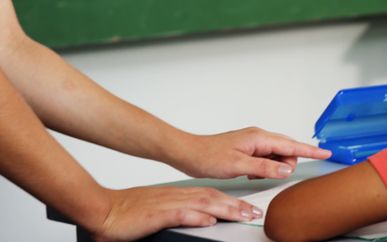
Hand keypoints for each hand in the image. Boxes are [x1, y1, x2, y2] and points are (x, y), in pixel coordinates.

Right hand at [91, 185, 262, 241]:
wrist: (103, 209)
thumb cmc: (127, 212)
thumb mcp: (159, 211)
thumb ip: (181, 213)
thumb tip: (202, 220)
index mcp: (177, 195)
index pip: (210, 195)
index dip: (232, 200)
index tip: (247, 207)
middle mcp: (176, 197)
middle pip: (213, 197)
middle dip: (237, 205)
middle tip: (255, 212)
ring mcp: (168, 204)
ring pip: (204, 203)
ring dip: (226, 209)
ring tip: (244, 215)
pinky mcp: (157, 215)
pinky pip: (182, 214)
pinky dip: (197, 216)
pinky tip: (210, 219)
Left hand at [173, 127, 331, 178]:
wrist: (190, 153)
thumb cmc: (209, 156)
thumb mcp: (239, 165)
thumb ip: (265, 167)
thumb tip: (286, 169)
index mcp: (259, 138)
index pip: (291, 145)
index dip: (310, 150)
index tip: (326, 152)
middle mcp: (259, 137)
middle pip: (286, 151)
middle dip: (285, 165)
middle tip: (264, 174)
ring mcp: (254, 142)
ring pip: (276, 156)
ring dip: (272, 168)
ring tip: (252, 173)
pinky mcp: (249, 148)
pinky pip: (266, 158)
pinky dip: (264, 167)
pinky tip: (250, 172)